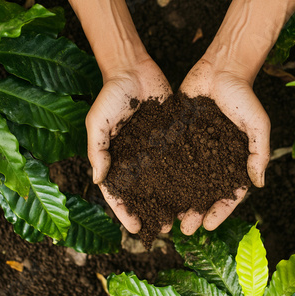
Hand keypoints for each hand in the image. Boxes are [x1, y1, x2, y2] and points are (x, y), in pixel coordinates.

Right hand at [86, 58, 171, 233]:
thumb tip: (97, 181)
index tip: (136, 227)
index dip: (126, 211)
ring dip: (171, 199)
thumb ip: (98, 150)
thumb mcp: (97, 122)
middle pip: (143, 191)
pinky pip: (177, 159)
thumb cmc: (111, 94)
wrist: (134, 68)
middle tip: (166, 227)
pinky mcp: (170, 137)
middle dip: (152, 210)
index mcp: (115, 157)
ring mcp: (153, 149)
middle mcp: (134, 157)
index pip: (118, 191)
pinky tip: (196, 189)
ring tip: (182, 215)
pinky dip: (184, 175)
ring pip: (162, 180)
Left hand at [177, 58, 270, 234]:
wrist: (221, 68)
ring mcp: (196, 148)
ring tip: (167, 215)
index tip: (208, 226)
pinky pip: (171, 158)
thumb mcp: (258, 125)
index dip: (220, 211)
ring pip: (186, 180)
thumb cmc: (244, 95)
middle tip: (183, 228)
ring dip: (177, 199)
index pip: (229, 192)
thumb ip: (259, 153)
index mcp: (235, 160)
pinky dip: (164, 174)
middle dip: (195, 211)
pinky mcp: (179, 135)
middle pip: (205, 192)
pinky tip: (154, 188)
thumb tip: (258, 184)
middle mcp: (214, 158)